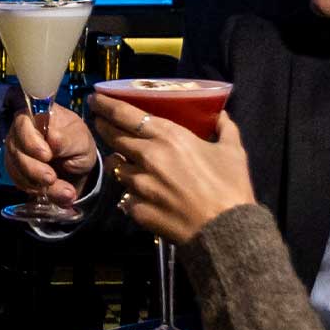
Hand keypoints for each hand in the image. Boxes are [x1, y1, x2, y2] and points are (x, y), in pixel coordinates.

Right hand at [2, 103, 94, 205]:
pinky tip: (54, 192)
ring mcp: (16, 150)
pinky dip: (36, 189)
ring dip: (37, 183)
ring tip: (63, 191)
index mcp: (38, 115)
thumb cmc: (78, 145)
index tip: (47, 155)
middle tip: (52, 179)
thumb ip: (67, 140)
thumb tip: (53, 140)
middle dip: (34, 168)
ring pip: (15, 168)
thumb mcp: (81, 141)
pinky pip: (18, 181)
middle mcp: (21, 131)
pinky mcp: (15, 168)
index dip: (31, 141)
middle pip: (16, 149)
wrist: (77, 166)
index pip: (23, 123)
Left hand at [100, 105, 255, 243]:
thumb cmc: (230, 187)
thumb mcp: (233, 151)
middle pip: (113, 137)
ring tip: (121, 158)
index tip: (96, 98)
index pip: (125, 114)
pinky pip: (126, 195)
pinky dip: (130, 191)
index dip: (106, 104)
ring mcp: (139, 185)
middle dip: (103, 126)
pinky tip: (138, 192)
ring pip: (116, 167)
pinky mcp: (137, 209)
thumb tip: (221, 115)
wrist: (225, 230)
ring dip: (117, 160)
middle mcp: (147, 156)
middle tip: (99, 121)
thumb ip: (224, 128)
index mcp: (168, 136)